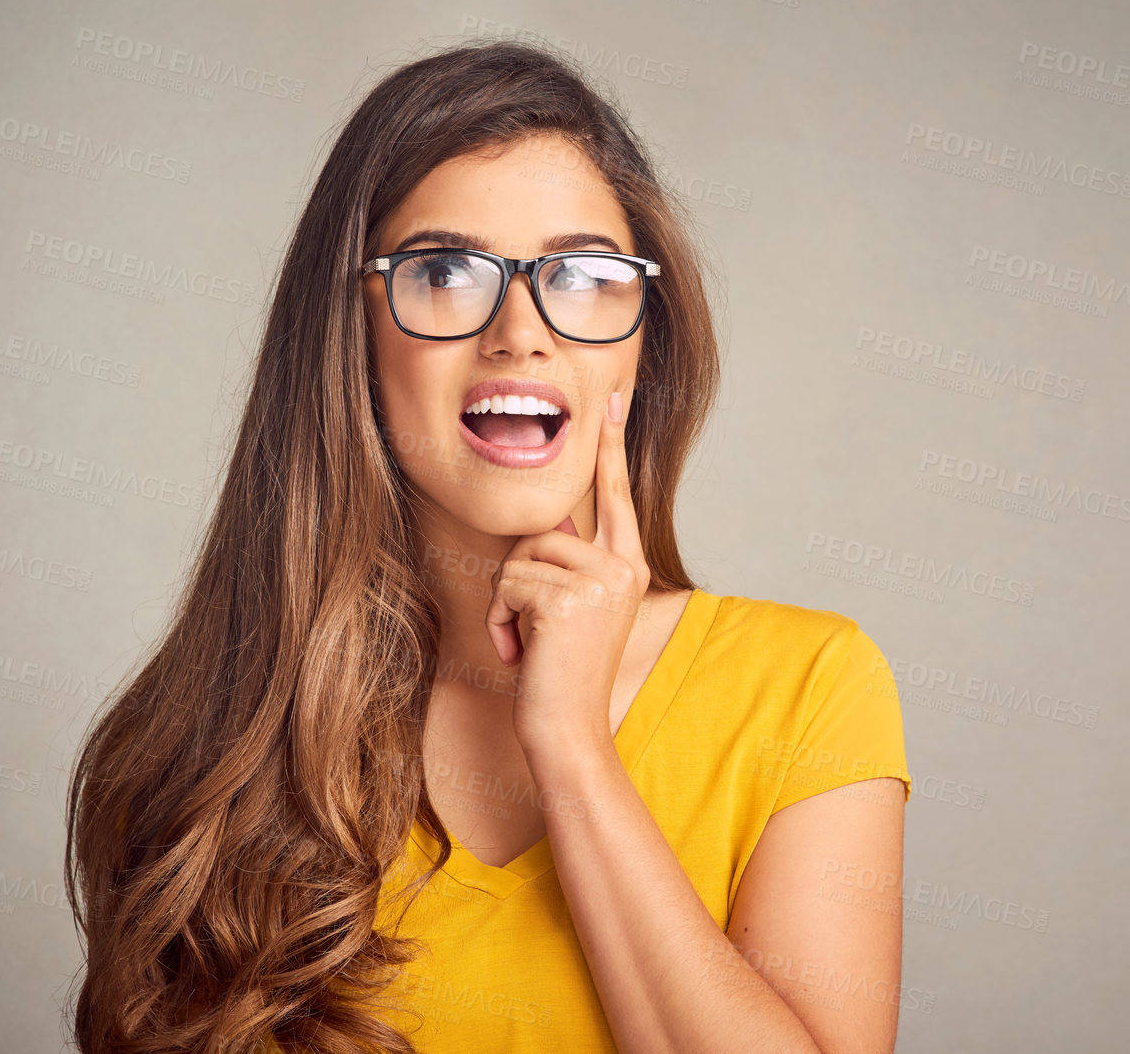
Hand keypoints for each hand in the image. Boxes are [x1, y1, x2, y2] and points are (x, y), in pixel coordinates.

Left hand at [485, 389, 652, 759]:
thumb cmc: (562, 676)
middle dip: (521, 577)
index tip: (613, 397)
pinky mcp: (566, 598)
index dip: (611, 445)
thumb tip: (551, 521)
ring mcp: (598, 582)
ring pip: (518, 559)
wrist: (569, 731)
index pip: (616, 496)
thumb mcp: (575, 612)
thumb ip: (571, 564)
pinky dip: (500, 621)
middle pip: (544, 529)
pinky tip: (523, 652)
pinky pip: (506, 585)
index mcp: (629, 568)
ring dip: (507, 605)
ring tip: (531, 644)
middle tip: (534, 631)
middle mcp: (622, 569)